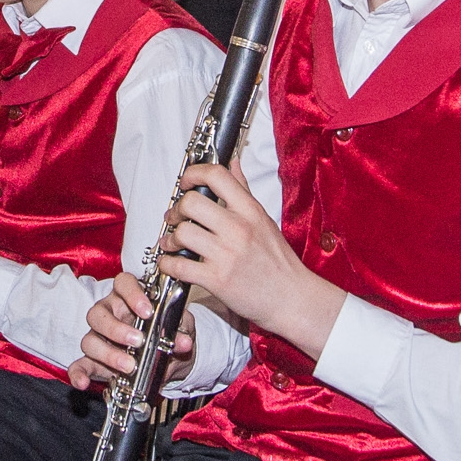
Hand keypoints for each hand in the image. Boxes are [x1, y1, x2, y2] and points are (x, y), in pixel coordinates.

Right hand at [69, 270, 196, 392]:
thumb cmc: (170, 334)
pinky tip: (84, 383)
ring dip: (108, 353)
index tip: (147, 311)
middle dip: (117, 329)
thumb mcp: (181, 329)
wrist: (171, 359)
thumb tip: (183, 341)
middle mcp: (109, 314)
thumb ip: (181, 330)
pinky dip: (78, 374)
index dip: (132, 293)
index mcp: (129, 299)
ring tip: (129, 366)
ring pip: (89, 340)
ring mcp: (99, 338)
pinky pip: (79, 365)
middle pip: (98, 314)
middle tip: (138, 341)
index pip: (122, 284)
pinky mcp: (94, 361)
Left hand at [149, 161, 342, 352]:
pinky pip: (180, 266)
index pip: (217, 176)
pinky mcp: (217, 280)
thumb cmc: (279, 262)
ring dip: (170, 238)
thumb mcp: (264, 220)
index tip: (186, 182)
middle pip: (192, 202)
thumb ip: (244, 191)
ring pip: (182, 233)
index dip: (193, 173)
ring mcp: (227, 254)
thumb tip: (233, 163)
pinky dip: (168, 264)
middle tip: (175, 217)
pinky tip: (172, 263)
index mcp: (250, 211)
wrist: (292, 297)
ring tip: (172, 243)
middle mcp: (238, 229)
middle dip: (176, 209)